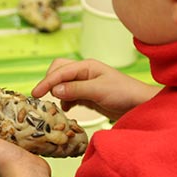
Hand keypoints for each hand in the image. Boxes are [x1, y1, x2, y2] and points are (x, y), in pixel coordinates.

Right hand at [32, 58, 160, 120]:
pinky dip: (64, 101)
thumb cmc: (124, 94)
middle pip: (58, 72)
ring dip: (56, 93)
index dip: (46, 82)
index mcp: (86, 66)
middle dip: (50, 83)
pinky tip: (66, 109)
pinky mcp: (87, 95)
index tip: (36, 94)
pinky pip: (68, 95)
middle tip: (44, 98)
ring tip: (55, 106)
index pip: (60, 71)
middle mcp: (83, 73)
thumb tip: (55, 91)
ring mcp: (85, 84)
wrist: (140, 106)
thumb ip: (76, 90)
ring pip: (62, 84)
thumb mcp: (99, 91)